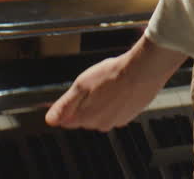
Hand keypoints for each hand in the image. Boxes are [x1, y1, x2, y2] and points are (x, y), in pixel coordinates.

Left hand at [45, 36, 186, 130]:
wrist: (144, 69)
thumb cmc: (114, 74)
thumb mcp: (81, 85)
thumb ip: (64, 105)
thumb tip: (50, 119)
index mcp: (85, 118)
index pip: (67, 121)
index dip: (67, 107)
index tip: (73, 95)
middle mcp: (100, 124)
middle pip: (84, 118)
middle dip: (85, 103)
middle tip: (94, 85)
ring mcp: (117, 121)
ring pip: (101, 114)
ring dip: (102, 102)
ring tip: (109, 84)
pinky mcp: (131, 115)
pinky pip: (117, 111)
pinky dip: (116, 101)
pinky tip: (120, 87)